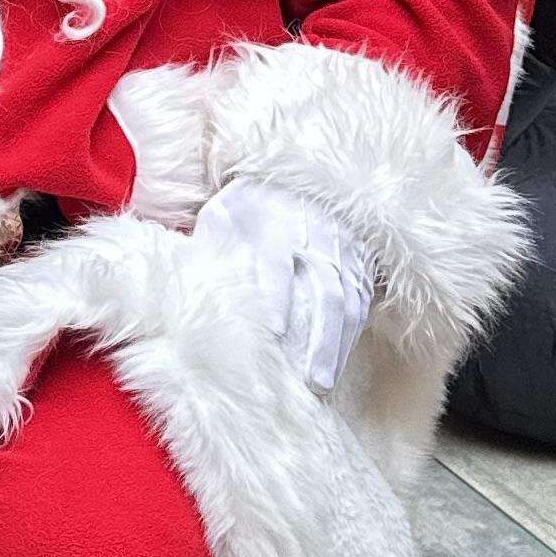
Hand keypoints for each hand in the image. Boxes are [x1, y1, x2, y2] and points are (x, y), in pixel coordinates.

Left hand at [192, 180, 375, 392]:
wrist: (300, 174)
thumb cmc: (253, 200)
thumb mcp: (225, 209)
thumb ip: (211, 240)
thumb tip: (193, 278)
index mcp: (278, 225)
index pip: (278, 266)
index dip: (278, 300)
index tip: (274, 334)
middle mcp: (317, 239)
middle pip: (326, 292)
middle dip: (321, 340)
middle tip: (311, 382)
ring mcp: (344, 252)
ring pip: (348, 302)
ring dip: (338, 345)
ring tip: (325, 383)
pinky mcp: (360, 261)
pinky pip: (362, 301)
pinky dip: (353, 333)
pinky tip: (339, 360)